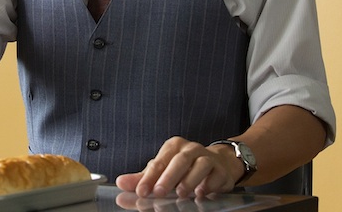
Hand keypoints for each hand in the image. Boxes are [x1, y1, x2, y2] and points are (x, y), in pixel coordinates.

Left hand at [114, 137, 241, 199]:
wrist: (217, 163)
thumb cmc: (184, 167)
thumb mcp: (163, 170)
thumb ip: (142, 178)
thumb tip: (120, 183)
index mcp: (172, 147)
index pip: (158, 162)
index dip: (148, 177)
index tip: (141, 191)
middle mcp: (190, 149)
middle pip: (179, 160)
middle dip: (168, 177)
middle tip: (158, 192)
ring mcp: (207, 157)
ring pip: (200, 165)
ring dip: (190, 179)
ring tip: (181, 193)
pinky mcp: (221, 170)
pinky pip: (216, 175)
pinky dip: (209, 184)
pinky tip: (202, 193)